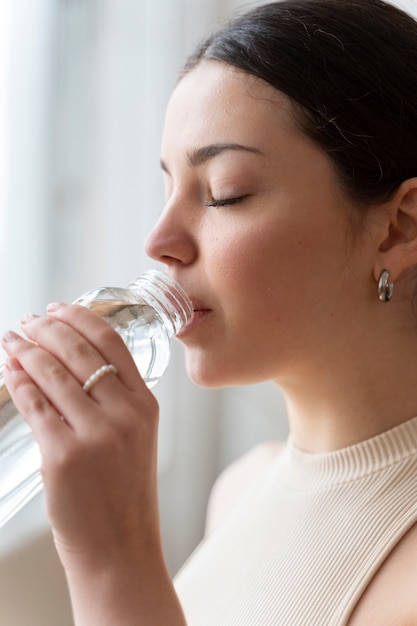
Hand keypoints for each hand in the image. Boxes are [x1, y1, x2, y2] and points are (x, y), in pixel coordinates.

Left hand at [1, 303, 160, 574]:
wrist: (121, 549)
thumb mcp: (136, 439)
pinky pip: (34, 405)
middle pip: (79, 350)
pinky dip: (18, 382)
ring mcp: (95, 434)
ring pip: (52, 374)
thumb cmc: (125, 495)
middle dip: (46, 329)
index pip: (112, 341)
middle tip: (27, 322)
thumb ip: (115, 401)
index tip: (57, 308)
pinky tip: (10, 370)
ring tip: (12, 341)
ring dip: (25, 351)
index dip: (79, 317)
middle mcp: (125, 414)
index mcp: (146, 405)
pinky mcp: (63, 456)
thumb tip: (69, 364)